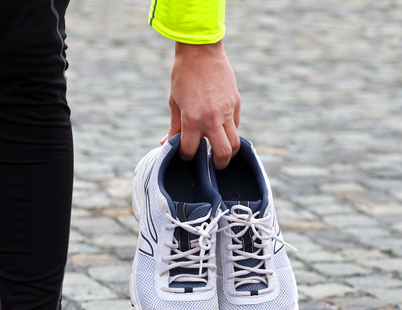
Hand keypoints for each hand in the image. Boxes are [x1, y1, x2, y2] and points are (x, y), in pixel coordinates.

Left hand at [163, 40, 240, 169]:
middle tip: (212, 166)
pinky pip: (236, 125)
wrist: (201, 50)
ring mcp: (227, 111)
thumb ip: (174, 126)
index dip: (185, 157)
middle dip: (217, 165)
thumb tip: (165, 143)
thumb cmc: (183, 76)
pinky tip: (222, 131)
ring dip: (229, 153)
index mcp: (192, 120)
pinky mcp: (236, 103)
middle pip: (221, 153)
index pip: (190, 150)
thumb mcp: (174, 102)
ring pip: (235, 143)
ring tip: (222, 155)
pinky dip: (230, 132)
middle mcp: (211, 119)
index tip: (185, 156)